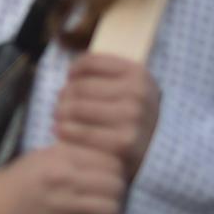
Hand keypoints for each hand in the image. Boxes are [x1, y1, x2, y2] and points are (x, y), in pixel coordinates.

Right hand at [0, 142, 126, 213]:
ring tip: (88, 213)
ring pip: (110, 208)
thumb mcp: (41, 158)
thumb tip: (109, 166)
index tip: (102, 178)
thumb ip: (73, 157)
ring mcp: (60, 203)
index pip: (111, 159)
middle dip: (113, 193)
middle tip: (98, 198)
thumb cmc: (12, 183)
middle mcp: (62, 175)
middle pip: (116, 184)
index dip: (113, 170)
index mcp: (59, 153)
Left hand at [53, 54, 161, 178]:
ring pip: (76, 109)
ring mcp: (132, 119)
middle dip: (64, 95)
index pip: (89, 62)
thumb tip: (70, 63)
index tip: (70, 77)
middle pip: (79, 87)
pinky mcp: (123, 144)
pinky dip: (64, 131)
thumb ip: (106, 72)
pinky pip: (80, 132)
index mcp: (138, 73)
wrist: (156, 150)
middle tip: (59, 103)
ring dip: (60, 113)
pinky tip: (59, 131)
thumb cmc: (134, 114)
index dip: (74, 70)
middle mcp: (138, 94)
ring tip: (58, 116)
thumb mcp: (130, 86)